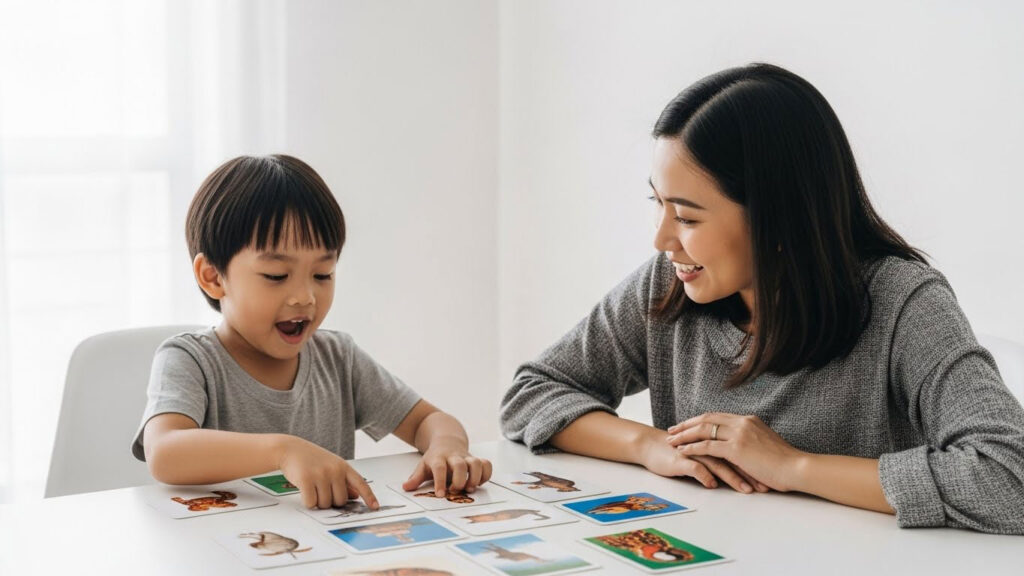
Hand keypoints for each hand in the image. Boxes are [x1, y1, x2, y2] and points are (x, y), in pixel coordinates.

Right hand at [276, 436, 377, 509]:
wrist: (290, 449)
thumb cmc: (311, 459)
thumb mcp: (331, 466)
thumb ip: (343, 480)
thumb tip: (356, 496)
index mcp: (343, 466)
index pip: (361, 483)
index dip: (369, 497)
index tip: (375, 508)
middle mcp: (334, 470)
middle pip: (340, 501)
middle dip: (331, 501)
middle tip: (321, 491)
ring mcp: (321, 474)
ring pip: (325, 504)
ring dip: (318, 502)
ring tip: (312, 488)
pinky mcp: (306, 480)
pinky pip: (311, 503)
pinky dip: (307, 502)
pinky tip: (304, 491)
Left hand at [401, 435, 492, 495]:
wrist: (447, 440)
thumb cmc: (435, 458)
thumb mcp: (423, 465)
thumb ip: (416, 477)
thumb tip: (406, 487)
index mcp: (438, 458)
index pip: (439, 468)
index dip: (440, 481)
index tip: (441, 495)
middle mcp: (454, 457)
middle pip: (459, 465)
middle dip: (459, 479)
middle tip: (456, 490)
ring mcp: (467, 457)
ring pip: (476, 462)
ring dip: (475, 476)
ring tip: (470, 488)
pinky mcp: (477, 459)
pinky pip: (486, 464)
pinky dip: (486, 474)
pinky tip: (479, 482)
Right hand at [641, 433, 764, 492]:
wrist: (651, 446)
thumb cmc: (679, 451)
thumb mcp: (704, 453)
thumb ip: (721, 456)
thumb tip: (741, 468)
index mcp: (716, 440)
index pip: (741, 451)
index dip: (756, 465)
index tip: (771, 478)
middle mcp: (708, 444)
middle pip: (733, 457)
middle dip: (750, 473)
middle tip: (764, 487)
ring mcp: (695, 451)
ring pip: (717, 462)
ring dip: (732, 477)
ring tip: (745, 490)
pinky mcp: (681, 459)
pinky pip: (694, 467)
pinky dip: (704, 476)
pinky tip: (712, 486)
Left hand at [667, 413, 805, 491]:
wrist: (797, 467)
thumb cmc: (785, 462)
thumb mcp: (766, 443)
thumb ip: (753, 440)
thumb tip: (744, 446)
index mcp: (748, 420)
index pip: (717, 416)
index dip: (700, 420)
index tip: (687, 424)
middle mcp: (742, 422)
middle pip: (706, 419)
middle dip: (687, 424)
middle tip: (672, 430)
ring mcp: (739, 434)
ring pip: (703, 430)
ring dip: (684, 435)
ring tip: (671, 440)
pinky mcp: (736, 448)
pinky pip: (707, 445)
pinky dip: (692, 447)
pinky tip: (682, 451)